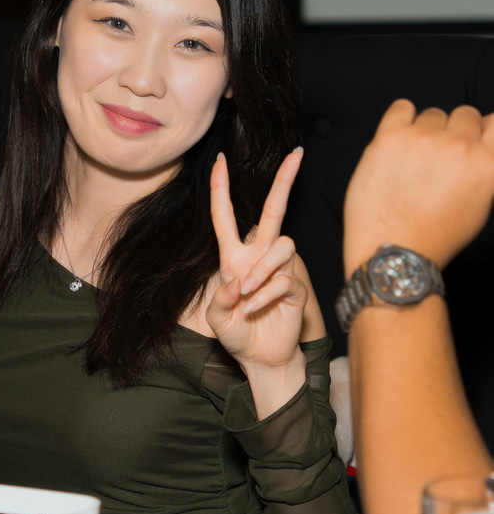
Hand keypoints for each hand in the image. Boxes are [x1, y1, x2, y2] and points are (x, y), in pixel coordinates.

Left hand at [205, 149, 307, 376]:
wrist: (260, 358)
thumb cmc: (236, 334)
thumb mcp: (216, 318)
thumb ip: (221, 299)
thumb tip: (238, 282)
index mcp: (234, 257)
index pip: (226, 216)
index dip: (221, 188)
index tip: (219, 160)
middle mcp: (258, 256)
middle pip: (274, 211)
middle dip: (284, 182)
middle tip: (296, 154)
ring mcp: (279, 270)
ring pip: (282, 245)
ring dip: (261, 270)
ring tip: (247, 294)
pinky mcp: (295, 287)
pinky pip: (284, 279)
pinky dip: (266, 295)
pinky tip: (256, 310)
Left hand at [343, 101, 493, 274]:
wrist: (392, 251)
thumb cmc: (433, 236)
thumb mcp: (480, 204)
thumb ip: (484, 167)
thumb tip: (481, 146)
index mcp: (487, 163)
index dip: (482, 130)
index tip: (472, 138)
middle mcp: (459, 147)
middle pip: (464, 114)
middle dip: (453, 133)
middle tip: (438, 159)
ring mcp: (423, 139)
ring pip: (432, 114)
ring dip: (425, 131)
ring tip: (413, 162)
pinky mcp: (390, 138)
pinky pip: (401, 108)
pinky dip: (400, 119)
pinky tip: (398, 142)